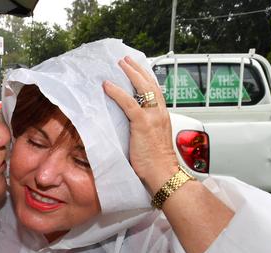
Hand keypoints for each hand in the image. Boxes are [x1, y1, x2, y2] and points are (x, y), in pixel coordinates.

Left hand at [103, 56, 178, 193]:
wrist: (163, 174)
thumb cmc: (156, 163)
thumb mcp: (151, 141)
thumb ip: (144, 130)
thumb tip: (130, 127)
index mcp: (162, 117)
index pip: (155, 91)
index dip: (146, 78)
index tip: (137, 70)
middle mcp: (160, 113)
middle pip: (150, 84)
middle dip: (137, 69)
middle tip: (126, 60)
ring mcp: (152, 117)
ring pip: (142, 88)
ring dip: (130, 73)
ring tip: (119, 64)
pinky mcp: (142, 123)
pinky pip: (128, 103)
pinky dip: (117, 92)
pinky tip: (108, 85)